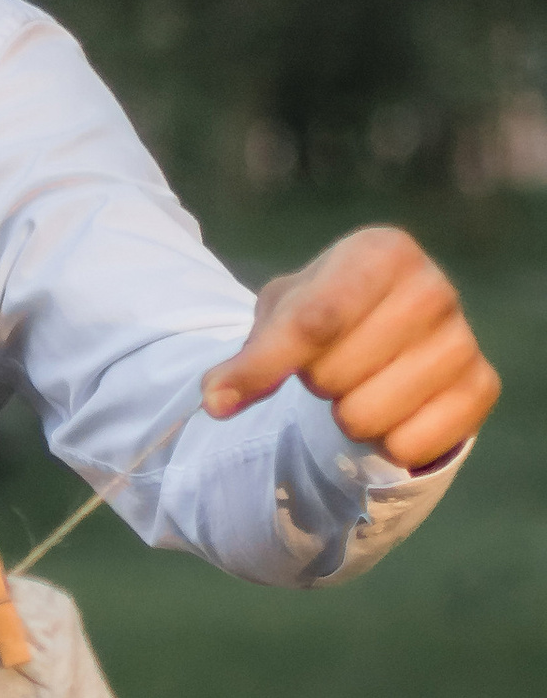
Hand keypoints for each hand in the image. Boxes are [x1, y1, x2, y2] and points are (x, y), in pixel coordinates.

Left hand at [200, 227, 499, 470]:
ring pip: (365, 417)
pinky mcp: (482, 389)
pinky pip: (408, 445)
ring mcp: (463, 340)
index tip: (219, 398)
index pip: (315, 321)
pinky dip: (386, 443)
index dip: (264, 366)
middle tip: (333, 364)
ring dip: (347, 415)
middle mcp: (433, 288)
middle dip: (315, 383)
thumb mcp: (280, 318)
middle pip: (332, 375)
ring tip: (362, 384)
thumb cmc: (330, 315)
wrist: (392, 339)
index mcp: (383, 252)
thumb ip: (247, 357)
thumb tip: (215, 400)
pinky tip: (395, 411)